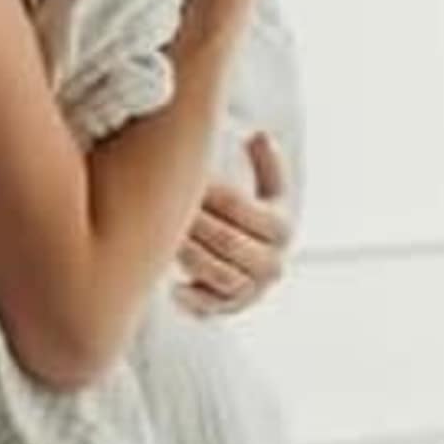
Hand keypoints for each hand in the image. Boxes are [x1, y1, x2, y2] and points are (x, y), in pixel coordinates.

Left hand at [177, 125, 293, 319]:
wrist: (260, 262)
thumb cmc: (256, 216)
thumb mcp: (270, 189)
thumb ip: (267, 164)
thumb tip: (259, 136)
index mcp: (283, 227)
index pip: (240, 206)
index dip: (208, 192)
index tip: (181, 181)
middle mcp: (275, 262)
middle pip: (228, 241)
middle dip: (193, 223)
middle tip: (160, 207)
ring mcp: (255, 289)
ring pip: (220, 274)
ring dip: (190, 257)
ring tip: (164, 240)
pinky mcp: (234, 308)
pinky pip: (213, 307)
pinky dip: (193, 299)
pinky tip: (172, 287)